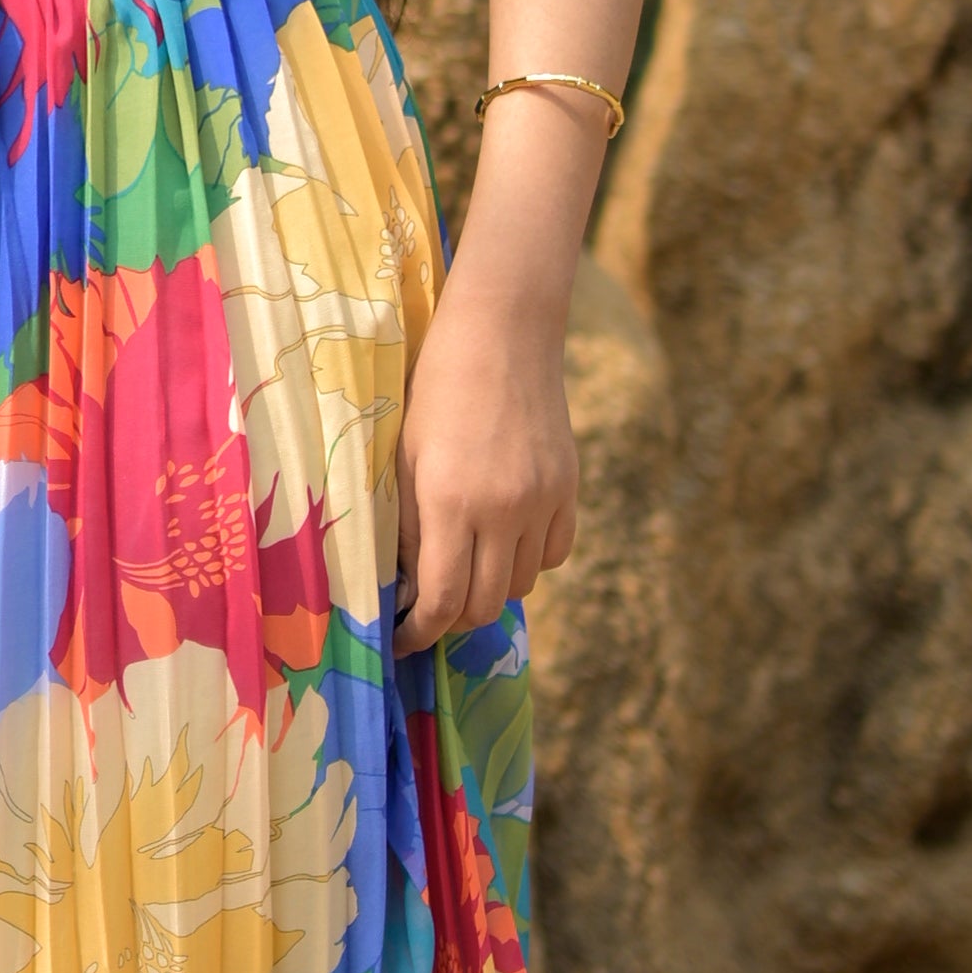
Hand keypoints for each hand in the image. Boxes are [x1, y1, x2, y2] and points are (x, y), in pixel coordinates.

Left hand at [394, 285, 578, 646]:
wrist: (502, 333)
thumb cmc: (434, 387)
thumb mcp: (404, 456)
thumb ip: (407, 525)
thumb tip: (406, 584)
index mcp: (449, 502)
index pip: (442, 599)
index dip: (420, 632)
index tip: (403, 639)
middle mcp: (503, 510)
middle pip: (486, 604)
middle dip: (453, 619)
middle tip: (430, 609)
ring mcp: (542, 501)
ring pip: (522, 584)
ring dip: (491, 588)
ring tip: (465, 566)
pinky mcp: (568, 488)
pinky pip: (555, 553)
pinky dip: (529, 561)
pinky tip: (505, 540)